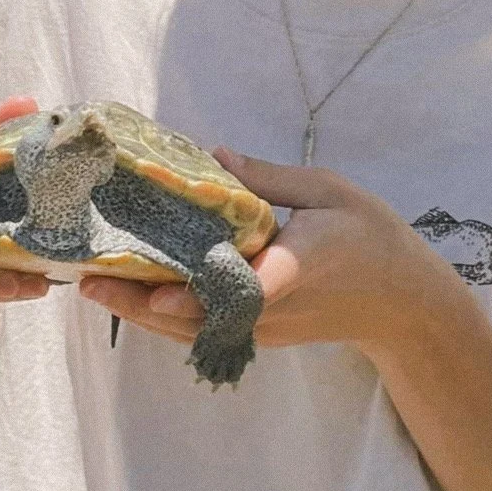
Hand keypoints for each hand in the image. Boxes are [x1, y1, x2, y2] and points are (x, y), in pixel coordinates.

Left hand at [80, 148, 454, 356]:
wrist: (403, 304)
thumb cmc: (372, 236)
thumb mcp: (330, 189)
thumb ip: (271, 178)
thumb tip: (212, 155)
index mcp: (303, 261)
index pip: (254, 284)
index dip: (205, 291)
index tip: (164, 294)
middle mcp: (278, 305)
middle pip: (203, 314)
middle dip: (143, 301)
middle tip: (88, 281)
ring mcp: (268, 328)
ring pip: (196, 329)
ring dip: (144, 312)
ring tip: (93, 288)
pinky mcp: (262, 335)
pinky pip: (206, 329)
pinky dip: (168, 316)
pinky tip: (133, 293)